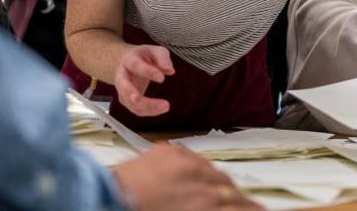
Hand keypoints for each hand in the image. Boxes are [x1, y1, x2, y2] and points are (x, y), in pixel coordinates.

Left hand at [112, 144, 262, 210]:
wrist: (99, 200)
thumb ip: (208, 209)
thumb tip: (223, 205)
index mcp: (203, 202)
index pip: (240, 204)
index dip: (252, 207)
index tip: (257, 209)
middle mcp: (198, 179)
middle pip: (230, 188)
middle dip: (237, 198)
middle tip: (243, 205)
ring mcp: (185, 163)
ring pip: (215, 172)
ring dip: (219, 184)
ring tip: (218, 195)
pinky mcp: (171, 151)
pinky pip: (195, 160)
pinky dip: (198, 171)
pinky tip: (196, 179)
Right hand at [114, 45, 175, 116]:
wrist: (129, 62)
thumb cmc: (145, 56)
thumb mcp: (156, 51)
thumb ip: (163, 59)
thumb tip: (170, 70)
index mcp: (129, 60)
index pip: (135, 65)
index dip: (147, 71)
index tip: (161, 77)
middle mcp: (122, 75)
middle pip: (124, 86)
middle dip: (132, 94)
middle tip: (140, 99)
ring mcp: (122, 89)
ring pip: (129, 101)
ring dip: (146, 107)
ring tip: (165, 107)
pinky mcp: (126, 100)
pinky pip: (135, 108)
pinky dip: (148, 111)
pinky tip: (160, 109)